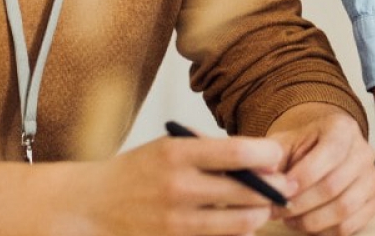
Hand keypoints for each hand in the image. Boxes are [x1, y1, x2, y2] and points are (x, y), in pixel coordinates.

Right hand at [67, 132, 289, 235]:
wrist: (89, 207)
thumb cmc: (136, 172)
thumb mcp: (169, 148)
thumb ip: (212, 152)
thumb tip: (262, 160)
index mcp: (178, 153)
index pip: (239, 152)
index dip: (268, 154)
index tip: (277, 155)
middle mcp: (178, 186)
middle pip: (247, 191)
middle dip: (273, 190)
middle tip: (284, 186)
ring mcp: (175, 221)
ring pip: (240, 223)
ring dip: (259, 216)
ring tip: (262, 208)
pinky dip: (236, 234)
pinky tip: (238, 226)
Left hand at [266, 103, 374, 234]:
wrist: (318, 152)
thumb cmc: (300, 150)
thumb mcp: (284, 144)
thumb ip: (271, 158)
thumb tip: (265, 177)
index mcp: (343, 128)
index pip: (330, 152)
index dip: (304, 175)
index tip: (281, 190)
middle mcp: (363, 151)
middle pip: (334, 184)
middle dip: (301, 203)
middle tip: (278, 210)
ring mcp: (370, 178)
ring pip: (344, 207)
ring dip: (311, 220)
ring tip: (290, 219)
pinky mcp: (371, 202)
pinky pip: (351, 225)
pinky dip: (326, 231)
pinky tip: (307, 225)